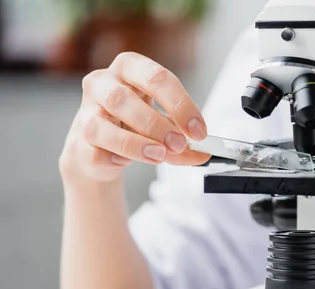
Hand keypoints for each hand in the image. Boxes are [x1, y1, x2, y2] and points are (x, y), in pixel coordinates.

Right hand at [59, 52, 210, 183]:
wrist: (100, 147)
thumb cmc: (134, 124)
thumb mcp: (164, 125)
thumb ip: (184, 140)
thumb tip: (203, 153)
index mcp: (130, 68)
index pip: (156, 78)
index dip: (181, 105)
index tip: (199, 130)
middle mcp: (102, 84)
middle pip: (124, 99)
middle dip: (156, 124)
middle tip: (179, 144)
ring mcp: (86, 112)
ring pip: (101, 126)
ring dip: (134, 144)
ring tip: (158, 155)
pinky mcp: (78, 142)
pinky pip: (93, 151)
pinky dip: (113, 158)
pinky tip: (126, 162)